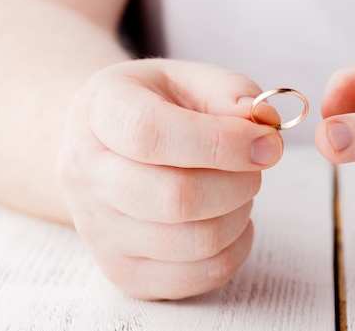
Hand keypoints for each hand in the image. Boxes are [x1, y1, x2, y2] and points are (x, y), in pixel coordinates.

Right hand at [57, 59, 282, 299]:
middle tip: (258, 163)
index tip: (268, 143)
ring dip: (241, 212)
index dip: (221, 142)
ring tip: (237, 187)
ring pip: (197, 241)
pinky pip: (202, 275)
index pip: (151, 135)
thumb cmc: (158, 107)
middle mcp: (86, 175)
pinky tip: (229, 217)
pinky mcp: (125, 272)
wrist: (108, 147)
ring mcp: (99, 232)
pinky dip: (236, 247)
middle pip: (176, 198)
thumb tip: (265, 124)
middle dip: (241, 181)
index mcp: (99, 112)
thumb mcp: (189, 78)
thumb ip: (229, 91)